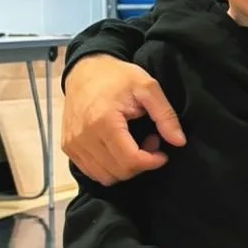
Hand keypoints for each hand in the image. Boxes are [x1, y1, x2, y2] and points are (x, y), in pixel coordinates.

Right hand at [62, 54, 184, 184]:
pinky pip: (91, 171)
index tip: (162, 152)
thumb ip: (165, 115)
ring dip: (125, 167)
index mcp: (104, 121)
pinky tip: (118, 148)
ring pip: (105, 177)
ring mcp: (72, 144)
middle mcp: (84, 137)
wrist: (85, 70)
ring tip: (134, 145)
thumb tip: (179, 142)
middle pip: (119, 172)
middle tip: (150, 142)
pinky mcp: (67, 147)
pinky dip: (108, 167)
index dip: (152, 162)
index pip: (130, 160)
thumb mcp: (147, 87)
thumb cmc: (117, 77)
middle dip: (140, 164)